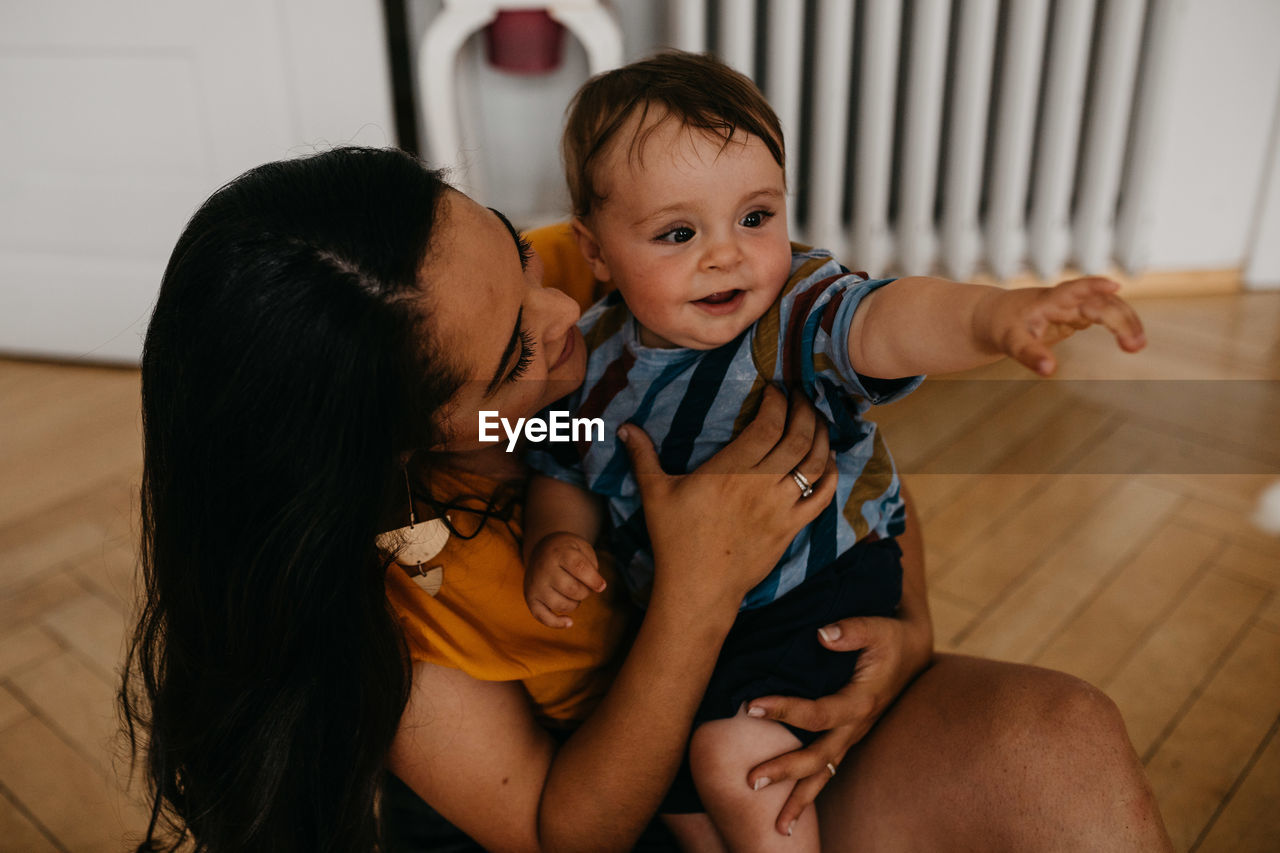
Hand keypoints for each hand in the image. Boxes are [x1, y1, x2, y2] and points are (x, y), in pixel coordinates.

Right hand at [523, 532, 605, 627]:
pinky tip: (569, 622)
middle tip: (585, 586)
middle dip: (585, 592)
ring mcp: (535, 585)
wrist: (541, 551)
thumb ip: (592, 566)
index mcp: (559, 553)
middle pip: (573, 589)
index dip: (593, 580)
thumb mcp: (582, 548)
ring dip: (574, 604)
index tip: (602, 586)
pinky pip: (542, 617)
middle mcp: (544, 569)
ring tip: (573, 593)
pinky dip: (557, 623)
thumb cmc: (568, 552)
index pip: (579, 568)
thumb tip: (598, 588)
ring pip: (561, 605)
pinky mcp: (530, 598)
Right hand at [617, 386, 837, 614]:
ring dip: (821, 436)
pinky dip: (830, 474)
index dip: (778, 402)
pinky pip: (821, 497)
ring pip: (814, 463)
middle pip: (798, 438)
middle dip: (804, 410)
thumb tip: (625, 427)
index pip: (768, 425)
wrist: (698, 588)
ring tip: (816, 420)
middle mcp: (761, 486)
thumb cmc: (675, 540)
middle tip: (801, 396)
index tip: (776, 390)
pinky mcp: (791, 529)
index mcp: (731, 471)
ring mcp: (780, 508)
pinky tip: (828, 459)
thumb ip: (643, 456)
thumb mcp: (655, 494)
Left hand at [742, 611, 934, 834]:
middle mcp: (856, 726)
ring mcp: (853, 735)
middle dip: (785, 771)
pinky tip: (792, 808)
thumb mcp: (876, 627)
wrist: (912, 651)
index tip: (750, 706)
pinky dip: (811, 790)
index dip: (784, 710)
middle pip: (818, 758)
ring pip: (825, 774)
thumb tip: (822, 634)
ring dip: (801, 800)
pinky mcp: (849, 737)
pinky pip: (829, 769)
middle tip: (751, 781)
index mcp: (860, 701)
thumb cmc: (889, 638)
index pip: (817, 713)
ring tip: (778, 829)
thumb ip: (850, 630)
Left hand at [977, 276, 1145, 375]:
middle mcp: (1066, 299)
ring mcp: (1075, 305)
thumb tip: (1049, 371)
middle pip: (1101, 302)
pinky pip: (1106, 314)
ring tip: (1137, 346)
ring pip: (1109, 306)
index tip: (1114, 285)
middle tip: (1135, 346)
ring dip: (1126, 322)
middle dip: (1120, 319)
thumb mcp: (1010, 343)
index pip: (1073, 288)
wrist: (997, 315)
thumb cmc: (1003, 326)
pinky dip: (1121, 326)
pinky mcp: (1079, 313)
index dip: (1093, 285)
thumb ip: (1029, 355)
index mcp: (1048, 301)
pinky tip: (1132, 343)